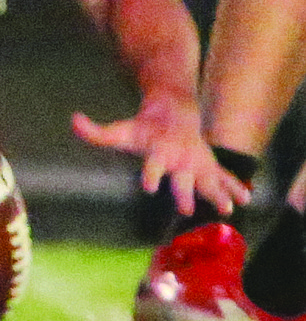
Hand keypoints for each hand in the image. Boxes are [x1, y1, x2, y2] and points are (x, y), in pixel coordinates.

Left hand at [72, 94, 250, 217]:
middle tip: (186, 209)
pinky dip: (236, 187)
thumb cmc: (144, 128)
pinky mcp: (211, 165)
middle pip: (183, 178)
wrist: (175, 111)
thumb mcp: (121, 130)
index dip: (150, 175)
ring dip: (218, 193)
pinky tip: (245, 199)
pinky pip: (226, 177)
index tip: (148, 187)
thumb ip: (96, 132)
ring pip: (210, 179)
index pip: (152, 165)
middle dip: (185, 192)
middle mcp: (180, 159)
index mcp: (158, 152)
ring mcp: (198, 162)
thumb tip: (74, 120)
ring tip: (228, 208)